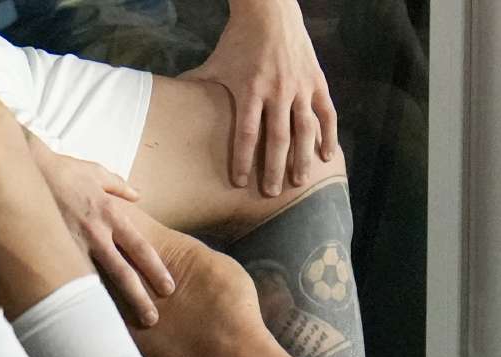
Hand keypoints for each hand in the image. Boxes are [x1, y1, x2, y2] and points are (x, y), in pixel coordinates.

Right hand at [31, 145, 173, 326]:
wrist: (20, 169)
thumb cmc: (58, 170)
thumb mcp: (94, 171)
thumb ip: (118, 185)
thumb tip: (137, 193)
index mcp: (110, 214)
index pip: (140, 247)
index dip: (155, 269)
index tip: (168, 288)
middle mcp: (95, 233)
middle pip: (122, 272)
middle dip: (139, 297)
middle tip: (153, 319)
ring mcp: (70, 245)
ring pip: (94, 282)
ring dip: (107, 306)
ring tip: (115, 328)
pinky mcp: (48, 251)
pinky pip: (65, 278)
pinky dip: (73, 296)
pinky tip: (79, 316)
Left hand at [181, 0, 335, 196]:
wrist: (269, 10)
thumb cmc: (239, 40)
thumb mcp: (216, 63)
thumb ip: (197, 85)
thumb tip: (170, 101)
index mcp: (250, 89)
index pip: (246, 133)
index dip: (242, 159)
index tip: (240, 183)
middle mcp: (277, 91)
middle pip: (277, 138)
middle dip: (273, 168)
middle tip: (271, 193)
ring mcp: (300, 87)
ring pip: (304, 130)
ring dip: (302, 159)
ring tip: (299, 182)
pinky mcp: (317, 81)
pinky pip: (327, 113)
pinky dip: (329, 135)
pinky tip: (327, 156)